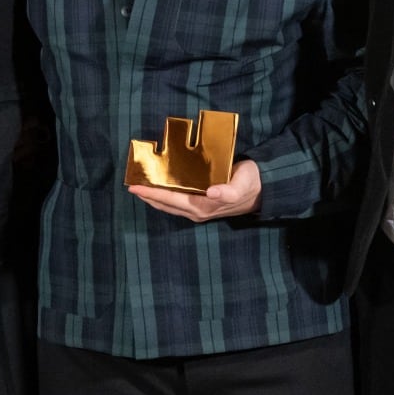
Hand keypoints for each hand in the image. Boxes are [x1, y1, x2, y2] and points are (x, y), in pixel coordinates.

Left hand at [128, 159, 260, 221]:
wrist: (263, 190)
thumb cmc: (250, 183)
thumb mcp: (242, 184)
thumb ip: (229, 190)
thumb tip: (211, 192)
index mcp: (203, 205)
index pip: (170, 200)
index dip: (152, 193)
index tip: (135, 187)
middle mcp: (197, 210)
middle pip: (166, 205)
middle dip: (148, 196)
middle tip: (131, 185)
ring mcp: (199, 210)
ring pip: (170, 205)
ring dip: (154, 198)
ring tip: (140, 188)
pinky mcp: (202, 204)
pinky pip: (177, 202)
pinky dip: (165, 197)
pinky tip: (159, 189)